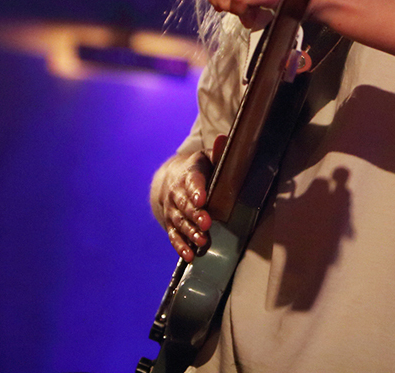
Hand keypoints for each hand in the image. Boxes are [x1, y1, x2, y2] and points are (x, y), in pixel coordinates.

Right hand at [159, 137, 226, 261]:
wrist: (171, 177)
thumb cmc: (198, 168)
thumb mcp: (207, 157)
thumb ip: (218, 152)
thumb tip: (224, 139)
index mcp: (188, 173)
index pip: (192, 180)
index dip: (197, 190)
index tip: (202, 199)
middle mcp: (176, 191)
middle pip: (184, 204)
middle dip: (195, 214)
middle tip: (206, 223)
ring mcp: (172, 208)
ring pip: (179, 220)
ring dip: (190, 231)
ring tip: (201, 241)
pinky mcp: (170, 222)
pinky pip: (173, 235)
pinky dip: (180, 245)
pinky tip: (188, 255)